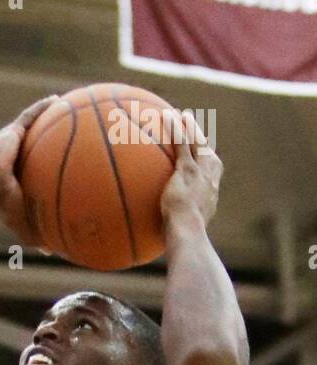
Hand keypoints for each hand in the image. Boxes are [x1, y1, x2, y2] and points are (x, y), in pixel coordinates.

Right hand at [0, 96, 59, 246]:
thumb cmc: (2, 206)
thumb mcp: (24, 224)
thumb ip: (39, 235)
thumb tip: (53, 252)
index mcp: (23, 176)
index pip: (42, 168)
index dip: (55, 163)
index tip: (72, 161)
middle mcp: (20, 156)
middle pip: (43, 143)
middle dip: (58, 135)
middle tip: (79, 131)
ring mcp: (15, 142)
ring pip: (37, 126)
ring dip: (53, 116)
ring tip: (72, 107)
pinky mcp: (12, 131)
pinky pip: (31, 115)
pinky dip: (44, 107)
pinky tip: (60, 99)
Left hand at [161, 115, 221, 232]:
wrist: (188, 233)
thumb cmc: (184, 237)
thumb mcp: (183, 232)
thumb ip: (177, 226)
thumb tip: (164, 235)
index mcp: (211, 192)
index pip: (208, 171)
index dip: (203, 160)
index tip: (199, 154)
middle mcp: (210, 178)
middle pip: (206, 151)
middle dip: (200, 138)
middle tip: (192, 127)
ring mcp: (201, 171)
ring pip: (197, 142)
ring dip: (190, 127)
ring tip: (181, 116)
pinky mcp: (188, 168)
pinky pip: (182, 143)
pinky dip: (177, 128)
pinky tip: (168, 117)